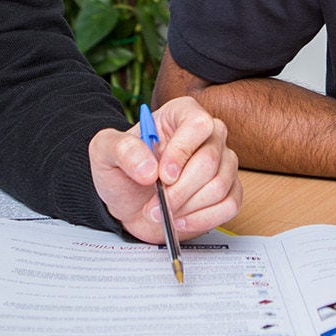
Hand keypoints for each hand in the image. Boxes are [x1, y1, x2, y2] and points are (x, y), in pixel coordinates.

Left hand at [89, 95, 241, 243]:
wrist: (129, 201)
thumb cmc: (122, 171)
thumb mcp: (105, 152)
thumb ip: (122, 150)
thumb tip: (149, 168)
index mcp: (182, 114)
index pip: (198, 125)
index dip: (182, 152)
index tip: (161, 176)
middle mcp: (209, 135)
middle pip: (210, 161)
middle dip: (179, 191)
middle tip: (153, 206)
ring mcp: (223, 162)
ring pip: (219, 186)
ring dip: (186, 208)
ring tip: (162, 213)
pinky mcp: (229, 190)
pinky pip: (229, 205)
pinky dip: (202, 219)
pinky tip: (180, 221)